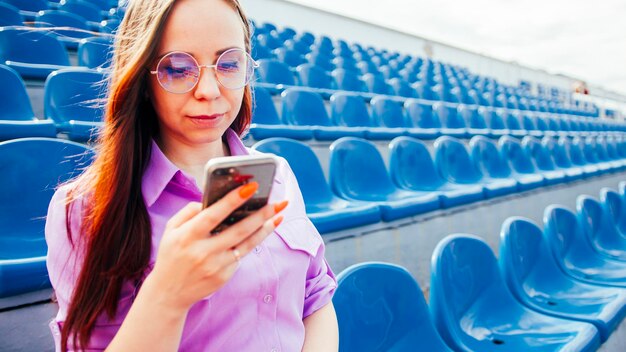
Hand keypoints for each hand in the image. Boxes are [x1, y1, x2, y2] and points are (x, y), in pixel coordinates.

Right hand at [145, 182, 286, 313]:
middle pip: (238, 230)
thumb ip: (189, 211)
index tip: (251, 187)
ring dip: (265, 228)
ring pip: (246, 244)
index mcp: (187, 236)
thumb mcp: (171, 230)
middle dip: (260, 214)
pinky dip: (255, 241)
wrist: (169, 293)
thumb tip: (211, 199)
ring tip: (279, 214)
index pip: (213, 215)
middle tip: (277, 202)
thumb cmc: (171, 255)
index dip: (232, 200)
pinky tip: (266, 229)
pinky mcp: (224, 277)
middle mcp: (202, 252)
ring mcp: (215, 266)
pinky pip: (242, 255)